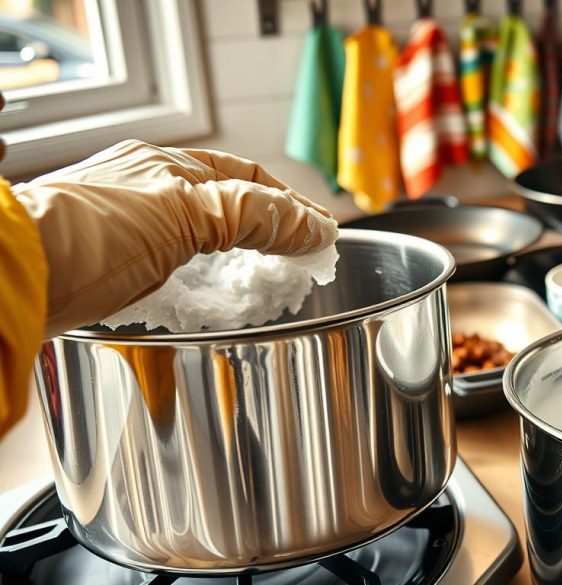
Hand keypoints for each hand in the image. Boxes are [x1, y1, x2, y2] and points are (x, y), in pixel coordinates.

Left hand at [13, 140, 336, 336]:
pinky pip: (173, 270)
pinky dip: (203, 281)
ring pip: (200, 240)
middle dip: (269, 232)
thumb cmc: (86, 235)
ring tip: (266, 282)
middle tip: (301, 262)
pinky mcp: (110, 268)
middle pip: (226, 207)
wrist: (11, 277)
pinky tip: (210, 297)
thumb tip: (314, 226)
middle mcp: (148, 190)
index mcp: (167, 166)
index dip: (291, 205)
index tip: (322, 235)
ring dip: (237, 259)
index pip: (249, 178)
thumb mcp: (183, 216)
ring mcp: (128, 228)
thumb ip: (252, 215)